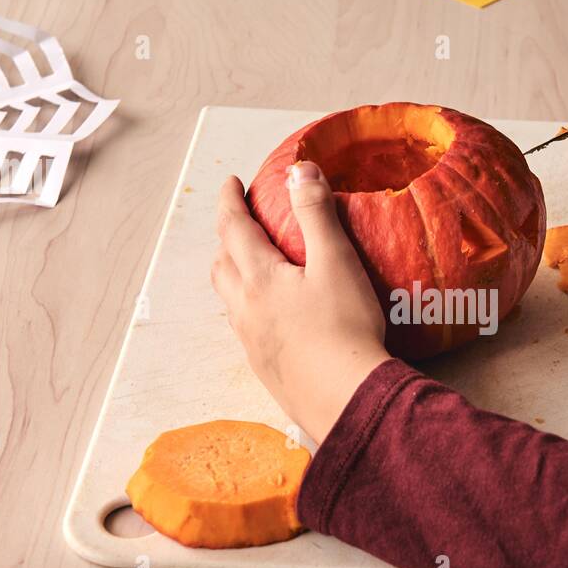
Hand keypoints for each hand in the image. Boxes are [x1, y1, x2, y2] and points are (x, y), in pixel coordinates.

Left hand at [211, 162, 390, 443]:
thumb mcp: (336, 262)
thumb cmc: (344, 328)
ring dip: (233, 275)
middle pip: (222, 265)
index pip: (233, 228)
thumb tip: (299, 171)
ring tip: (251, 268)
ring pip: (229, 299)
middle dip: (227, 239)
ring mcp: (252, 341)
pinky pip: (245, 328)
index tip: (231, 183)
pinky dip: (249, 308)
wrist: (344, 397)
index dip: (230, 201)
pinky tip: (272, 317)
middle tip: (240, 224)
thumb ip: (316, 213)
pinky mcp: (265, 367)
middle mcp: (245, 308)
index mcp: (259, 277)